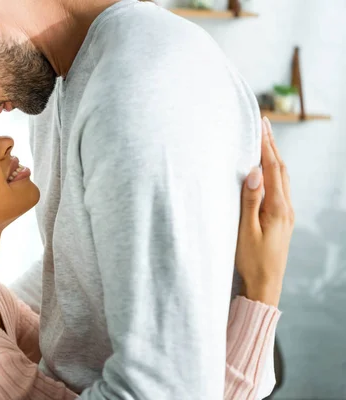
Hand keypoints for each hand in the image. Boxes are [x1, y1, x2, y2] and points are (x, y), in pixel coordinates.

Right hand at [235, 117, 294, 306]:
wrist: (265, 284)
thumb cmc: (252, 260)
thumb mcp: (246, 230)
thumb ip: (250, 200)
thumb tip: (255, 172)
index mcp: (277, 208)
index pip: (273, 168)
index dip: (266, 145)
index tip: (261, 124)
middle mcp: (285, 207)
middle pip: (281, 169)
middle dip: (272, 145)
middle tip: (263, 123)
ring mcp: (285, 213)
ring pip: (282, 177)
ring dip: (274, 156)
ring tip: (265, 140)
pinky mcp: (281, 218)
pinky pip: (280, 187)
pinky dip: (274, 171)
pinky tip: (266, 170)